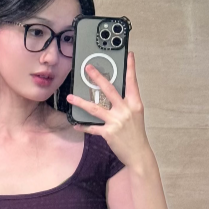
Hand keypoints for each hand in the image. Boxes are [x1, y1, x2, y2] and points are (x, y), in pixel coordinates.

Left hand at [66, 51, 151, 168]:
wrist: (138, 153)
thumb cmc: (136, 133)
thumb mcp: (135, 115)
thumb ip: (125, 103)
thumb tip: (111, 93)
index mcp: (134, 104)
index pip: (132, 83)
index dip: (131, 68)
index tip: (129, 55)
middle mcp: (125, 111)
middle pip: (109, 90)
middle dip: (97, 78)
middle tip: (87, 69)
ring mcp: (116, 121)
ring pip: (95, 109)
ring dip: (81, 102)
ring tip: (70, 97)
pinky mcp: (108, 133)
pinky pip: (92, 128)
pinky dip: (83, 126)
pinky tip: (75, 124)